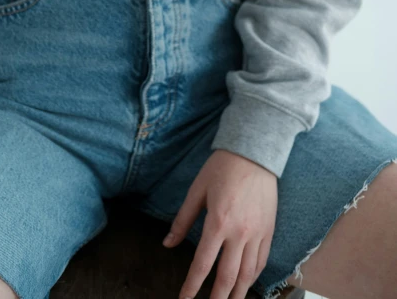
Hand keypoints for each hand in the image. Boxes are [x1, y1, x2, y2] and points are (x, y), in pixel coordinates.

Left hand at [162, 149, 277, 298]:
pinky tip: (246, 284)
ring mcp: (257, 233)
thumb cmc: (222, 168)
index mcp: (218, 222)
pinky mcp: (269, 230)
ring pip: (248, 274)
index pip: (202, 264)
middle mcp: (240, 233)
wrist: (254, 152)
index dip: (192, 286)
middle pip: (228, 277)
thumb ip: (183, 220)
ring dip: (238, 294)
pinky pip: (262, 260)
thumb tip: (167, 243)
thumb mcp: (197, 190)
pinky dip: (254, 277)